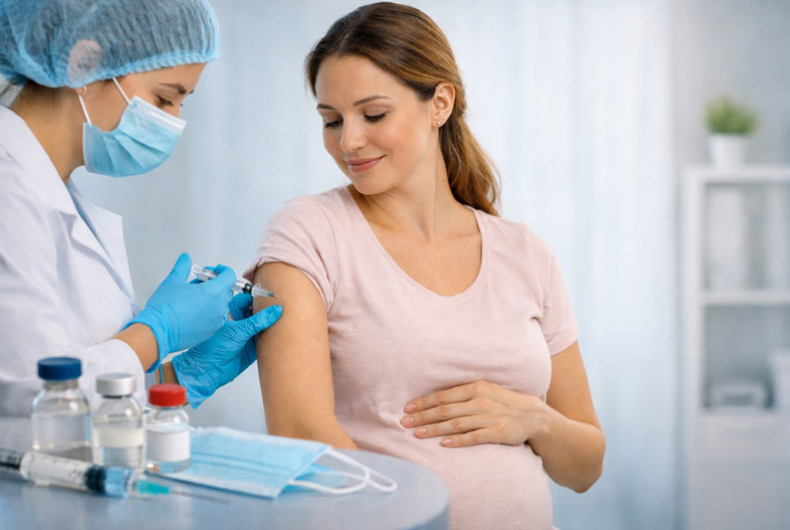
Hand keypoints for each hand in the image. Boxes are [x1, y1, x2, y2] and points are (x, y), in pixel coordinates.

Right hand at [128, 253, 235, 370]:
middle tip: (198, 284)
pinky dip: (209, 313)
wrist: (158, 332)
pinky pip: (215, 318)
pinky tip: (192, 312)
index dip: (222, 270)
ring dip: (212, 299)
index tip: (212, 271)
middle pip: (226, 290)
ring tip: (193, 298)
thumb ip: (182, 267)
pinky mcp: (211, 332)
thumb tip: (185, 258)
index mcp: (214, 291)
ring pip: (221, 305)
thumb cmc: (166, 307)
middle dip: (215, 284)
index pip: (230, 276)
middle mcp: (219, 306)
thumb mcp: (173, 281)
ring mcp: (216, 321)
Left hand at [172, 293, 281, 406]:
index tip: (272, 296)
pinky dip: (272, 337)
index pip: (247, 299)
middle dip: (268, 309)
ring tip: (284, 318)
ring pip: (263, 324)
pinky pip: (266, 339)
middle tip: (281, 305)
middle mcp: (240, 322)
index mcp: (231, 312)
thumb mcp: (237, 331)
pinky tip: (280, 333)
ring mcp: (247, 334)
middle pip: (257, 310)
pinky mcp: (253, 347)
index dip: (258, 297)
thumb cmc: (212, 348)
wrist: (209, 371)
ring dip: (271, 323)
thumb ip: (257, 321)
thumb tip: (275, 310)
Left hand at [400, 381, 551, 447]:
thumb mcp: (485, 390)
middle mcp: (480, 401)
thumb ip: (463, 394)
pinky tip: (444, 444)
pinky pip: (473, 437)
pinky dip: (458, 440)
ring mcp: (488, 417)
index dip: (423, 402)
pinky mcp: (496, 432)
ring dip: (434, 429)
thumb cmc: (503, 401)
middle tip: (404, 422)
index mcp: (475, 388)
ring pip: (455, 424)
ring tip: (417, 434)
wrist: (532, 415)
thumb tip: (436, 400)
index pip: (443, 396)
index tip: (407, 408)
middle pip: (445, 410)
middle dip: (422, 416)